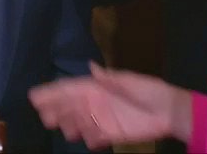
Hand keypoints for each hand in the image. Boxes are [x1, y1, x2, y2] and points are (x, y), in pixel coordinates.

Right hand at [29, 62, 192, 149]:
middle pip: (68, 107)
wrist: (171, 112)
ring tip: (64, 131)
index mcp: (95, 88)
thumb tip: (91, 67)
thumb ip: (109, 78)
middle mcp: (94, 103)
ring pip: (78, 123)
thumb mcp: (129, 80)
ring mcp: (102, 119)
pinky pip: (95, 137)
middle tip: (45, 118)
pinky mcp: (111, 134)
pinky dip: (90, 139)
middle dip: (55, 111)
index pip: (69, 89)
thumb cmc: (150, 91)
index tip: (35, 97)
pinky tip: (87, 140)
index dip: (51, 92)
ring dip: (69, 126)